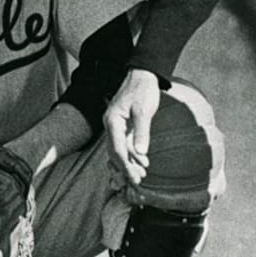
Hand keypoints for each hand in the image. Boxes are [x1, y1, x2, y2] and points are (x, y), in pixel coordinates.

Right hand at [103, 69, 162, 185]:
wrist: (143, 74)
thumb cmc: (143, 89)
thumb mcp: (144, 110)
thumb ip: (142, 131)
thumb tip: (141, 153)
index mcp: (112, 121)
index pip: (117, 149)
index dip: (126, 165)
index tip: (135, 178)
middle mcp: (111, 125)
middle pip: (115, 152)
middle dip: (126, 168)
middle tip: (139, 182)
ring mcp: (116, 126)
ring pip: (119, 150)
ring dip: (129, 163)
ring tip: (141, 176)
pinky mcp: (124, 125)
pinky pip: (125, 144)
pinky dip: (132, 155)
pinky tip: (141, 163)